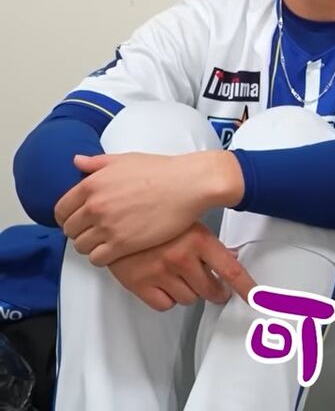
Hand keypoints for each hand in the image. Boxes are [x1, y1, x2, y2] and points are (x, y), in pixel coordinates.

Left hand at [55, 150, 242, 265]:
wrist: (189, 184)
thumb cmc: (162, 171)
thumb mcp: (125, 159)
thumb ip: (97, 163)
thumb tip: (77, 161)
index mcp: (91, 185)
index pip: (61, 210)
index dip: (68, 217)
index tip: (78, 220)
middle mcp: (94, 206)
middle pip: (70, 230)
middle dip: (80, 232)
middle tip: (95, 232)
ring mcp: (108, 226)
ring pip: (81, 247)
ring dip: (90, 246)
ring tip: (105, 242)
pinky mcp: (123, 244)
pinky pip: (97, 259)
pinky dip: (102, 257)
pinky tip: (114, 250)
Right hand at [108, 223, 255, 311]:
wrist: (113, 215)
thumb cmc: (151, 215)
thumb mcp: (187, 222)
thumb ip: (210, 243)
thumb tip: (232, 256)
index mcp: (198, 240)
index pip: (231, 271)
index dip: (246, 288)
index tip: (256, 299)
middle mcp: (181, 258)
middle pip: (211, 290)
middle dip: (215, 292)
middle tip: (215, 289)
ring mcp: (161, 272)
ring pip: (189, 299)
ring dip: (189, 292)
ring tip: (180, 277)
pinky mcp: (140, 284)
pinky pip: (165, 305)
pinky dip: (166, 298)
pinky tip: (163, 283)